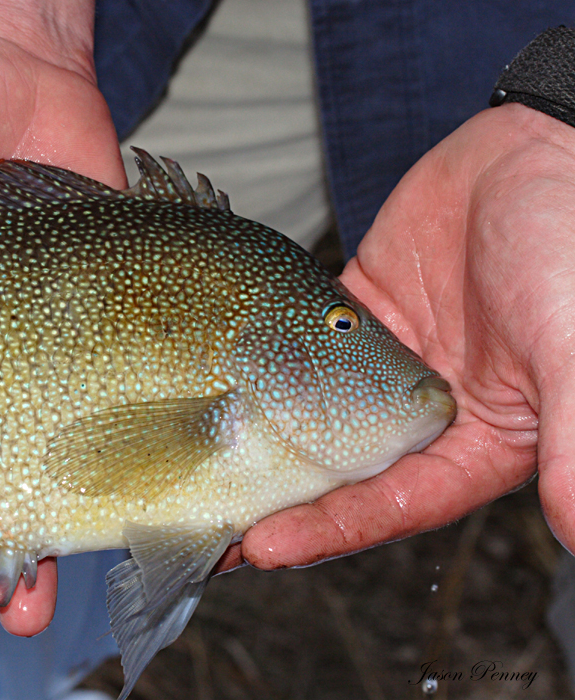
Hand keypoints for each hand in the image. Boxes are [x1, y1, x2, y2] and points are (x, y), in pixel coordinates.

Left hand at [223, 103, 574, 571]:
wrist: (540, 148)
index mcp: (481, 441)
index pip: (396, 504)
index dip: (331, 531)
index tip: (263, 549)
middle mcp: (423, 414)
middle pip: (340, 471)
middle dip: (276, 502)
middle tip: (204, 526)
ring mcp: (381, 363)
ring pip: (308, 413)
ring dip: (255, 441)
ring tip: (189, 466)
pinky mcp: (353, 312)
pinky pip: (297, 345)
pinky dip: (258, 364)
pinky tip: (205, 383)